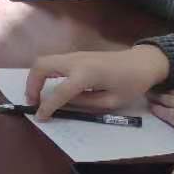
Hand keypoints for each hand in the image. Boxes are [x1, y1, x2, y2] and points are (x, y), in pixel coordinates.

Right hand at [24, 44, 170, 119]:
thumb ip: (85, 103)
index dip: (47, 106)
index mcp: (86, 75)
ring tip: (38, 95)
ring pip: (43, 61)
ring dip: (35, 77)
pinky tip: (50, 86)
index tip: (39, 118)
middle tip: (33, 102)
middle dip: (31, 85)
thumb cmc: (131, 84)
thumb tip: (65, 103)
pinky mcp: (75, 55)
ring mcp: (74, 55)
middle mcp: (75, 61)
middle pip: (41, 66)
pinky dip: (44, 73)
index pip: (59, 92)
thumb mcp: (111, 101)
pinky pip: (52, 61)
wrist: (142, 62)